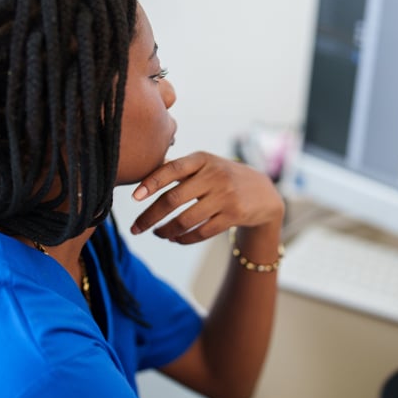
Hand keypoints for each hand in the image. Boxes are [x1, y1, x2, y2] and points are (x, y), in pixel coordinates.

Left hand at [130, 152, 283, 243]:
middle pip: (174, 199)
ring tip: (156, 234)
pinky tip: (174, 239)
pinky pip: (201, 232)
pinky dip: (184, 238)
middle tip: (135, 228)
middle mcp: (215, 175)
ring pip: (186, 219)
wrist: (263, 193)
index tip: (133, 198)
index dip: (151, 183)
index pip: (172, 169)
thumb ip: (179, 168)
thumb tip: (141, 170)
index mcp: (203, 159)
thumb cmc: (224, 177)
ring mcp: (225, 196)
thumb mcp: (206, 164)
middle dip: (150, 216)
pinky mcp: (234, 215)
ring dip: (166, 230)